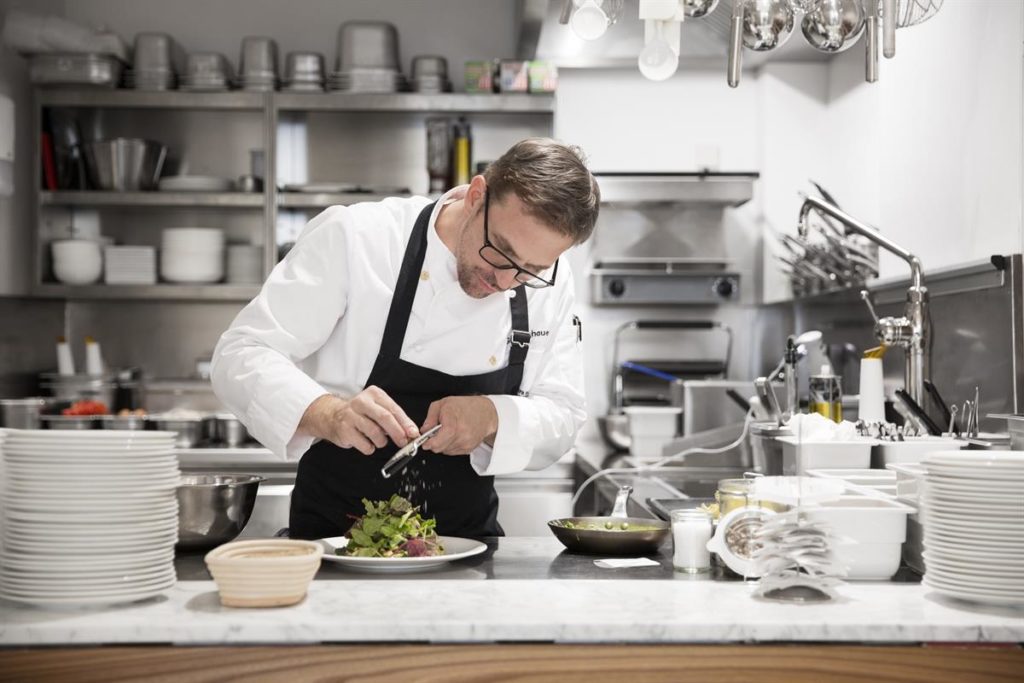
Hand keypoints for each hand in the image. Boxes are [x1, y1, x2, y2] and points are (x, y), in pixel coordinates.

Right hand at [299, 387, 419, 455]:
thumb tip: (411, 432)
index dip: (405, 423)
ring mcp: (351, 415)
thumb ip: (394, 418)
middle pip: (385, 418)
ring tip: (380, 441)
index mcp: (374, 394)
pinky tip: (367, 443)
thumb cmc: (359, 414)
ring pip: (375, 432)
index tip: (413, 433)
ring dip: (382, 441)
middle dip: (398, 432)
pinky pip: (365, 444)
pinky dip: (370, 448)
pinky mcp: (344, 430)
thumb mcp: (377, 409)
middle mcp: (361, 402)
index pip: (393, 409)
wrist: (331, 416)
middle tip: (403, 442)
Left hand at [419, 396, 497, 455]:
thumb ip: (430, 417)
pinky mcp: (469, 449)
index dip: (429, 443)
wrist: (486, 413)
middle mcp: (461, 435)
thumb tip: (424, 430)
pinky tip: (454, 436)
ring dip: (442, 444)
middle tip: (434, 434)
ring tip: (447, 432)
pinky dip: (449, 446)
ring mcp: (466, 443)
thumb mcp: (443, 404)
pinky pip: (452, 452)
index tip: (425, 442)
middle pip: (439, 448)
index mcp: (453, 422)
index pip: (438, 440)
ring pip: (445, 451)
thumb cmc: (465, 406)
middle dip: (433, 443)